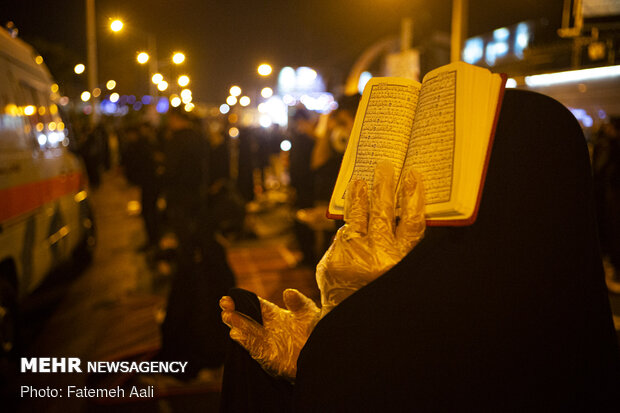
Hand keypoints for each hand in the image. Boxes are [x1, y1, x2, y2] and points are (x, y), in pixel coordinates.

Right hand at [220, 289, 319, 379]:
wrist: (324, 356)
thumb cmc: (318, 331)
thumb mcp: (310, 314)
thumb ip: (299, 303)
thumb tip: (287, 292)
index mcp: (275, 314)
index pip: (255, 305)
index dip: (242, 300)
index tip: (230, 296)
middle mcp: (267, 328)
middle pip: (247, 318)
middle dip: (234, 311)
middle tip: (224, 304)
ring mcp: (267, 343)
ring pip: (247, 332)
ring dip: (237, 325)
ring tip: (227, 316)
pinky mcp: (269, 358)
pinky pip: (254, 348)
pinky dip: (245, 341)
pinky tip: (236, 333)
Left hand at [317, 160, 425, 315]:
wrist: (352, 326)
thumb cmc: (378, 294)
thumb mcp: (399, 275)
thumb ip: (403, 247)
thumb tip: (407, 213)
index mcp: (401, 263)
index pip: (412, 224)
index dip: (415, 198)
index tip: (414, 176)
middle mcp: (379, 258)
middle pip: (384, 214)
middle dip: (385, 187)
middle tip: (386, 166)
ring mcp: (354, 257)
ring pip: (359, 217)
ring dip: (361, 195)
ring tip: (362, 179)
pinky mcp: (334, 260)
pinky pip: (344, 232)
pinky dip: (348, 217)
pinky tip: (351, 205)